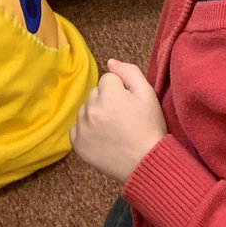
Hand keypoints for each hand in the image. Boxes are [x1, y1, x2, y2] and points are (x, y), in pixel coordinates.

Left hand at [70, 59, 166, 183]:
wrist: (146, 164)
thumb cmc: (149, 127)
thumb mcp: (147, 93)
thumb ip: (129, 71)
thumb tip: (109, 62)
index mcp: (108, 94)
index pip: (108, 79)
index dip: (122, 90)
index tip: (130, 105)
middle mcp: (91, 108)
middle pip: (96, 93)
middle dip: (107, 100)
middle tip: (123, 118)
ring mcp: (82, 127)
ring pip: (86, 109)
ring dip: (96, 114)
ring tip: (114, 128)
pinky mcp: (77, 144)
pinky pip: (77, 127)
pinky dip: (86, 130)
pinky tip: (102, 137)